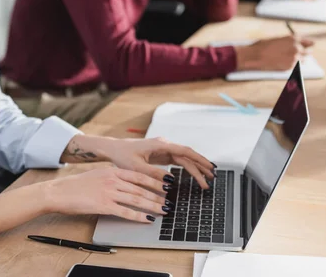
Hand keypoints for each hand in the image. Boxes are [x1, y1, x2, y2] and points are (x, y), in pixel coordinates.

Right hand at [47, 167, 167, 222]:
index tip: (166, 185)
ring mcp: (109, 192)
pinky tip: (147, 219)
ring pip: (137, 199)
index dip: (155, 181)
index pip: (139, 175)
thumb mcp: (98, 174)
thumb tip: (127, 183)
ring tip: (164, 210)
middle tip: (170, 200)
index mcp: (113, 171)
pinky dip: (139, 216)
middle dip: (158, 195)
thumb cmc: (78, 185)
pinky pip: (125, 211)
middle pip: (141, 188)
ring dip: (153, 206)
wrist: (60, 191)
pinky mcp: (104, 205)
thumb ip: (113, 177)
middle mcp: (113, 179)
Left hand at [99, 136, 214, 188]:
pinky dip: (187, 168)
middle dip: (200, 166)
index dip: (199, 159)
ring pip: (184, 159)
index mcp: (161, 145)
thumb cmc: (123, 156)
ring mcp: (164, 149)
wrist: (114, 149)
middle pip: (188, 155)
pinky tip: (194, 174)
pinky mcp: (161, 154)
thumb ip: (154, 174)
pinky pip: (178, 161)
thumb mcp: (137, 168)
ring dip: (195, 169)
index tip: (209, 167)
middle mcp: (165, 145)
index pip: (185, 151)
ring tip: (206, 180)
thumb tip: (171, 180)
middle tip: (212, 178)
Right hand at [235, 35, 313, 71]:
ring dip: (300, 58)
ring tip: (290, 57)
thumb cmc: (264, 45)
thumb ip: (290, 42)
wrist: (256, 55)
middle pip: (309, 51)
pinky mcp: (291, 67)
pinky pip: (296, 66)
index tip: (309, 46)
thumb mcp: (279, 39)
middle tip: (302, 53)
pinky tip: (283, 61)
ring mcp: (294, 58)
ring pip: (304, 60)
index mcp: (294, 39)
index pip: (310, 42)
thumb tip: (298, 45)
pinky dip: (293, 64)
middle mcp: (296, 48)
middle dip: (306, 52)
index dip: (309, 44)